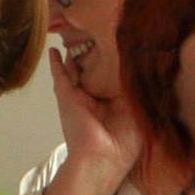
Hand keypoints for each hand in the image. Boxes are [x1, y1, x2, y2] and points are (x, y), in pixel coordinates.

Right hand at [42, 48, 143, 194]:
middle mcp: (96, 99)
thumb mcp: (136, 114)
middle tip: (98, 34)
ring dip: (76, 53)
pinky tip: (54, 49)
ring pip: (77, 70)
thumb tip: (140, 70)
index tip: (120, 44)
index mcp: (114, 105)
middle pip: (95, 71)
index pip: (114, 78)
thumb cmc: (123, 144)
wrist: (101, 160)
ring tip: (75, 34)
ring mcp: (80, 98)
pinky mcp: (67, 98)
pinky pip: (60, 76)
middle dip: (95, 53)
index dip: (116, 62)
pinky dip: (56, 63)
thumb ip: (135, 94)